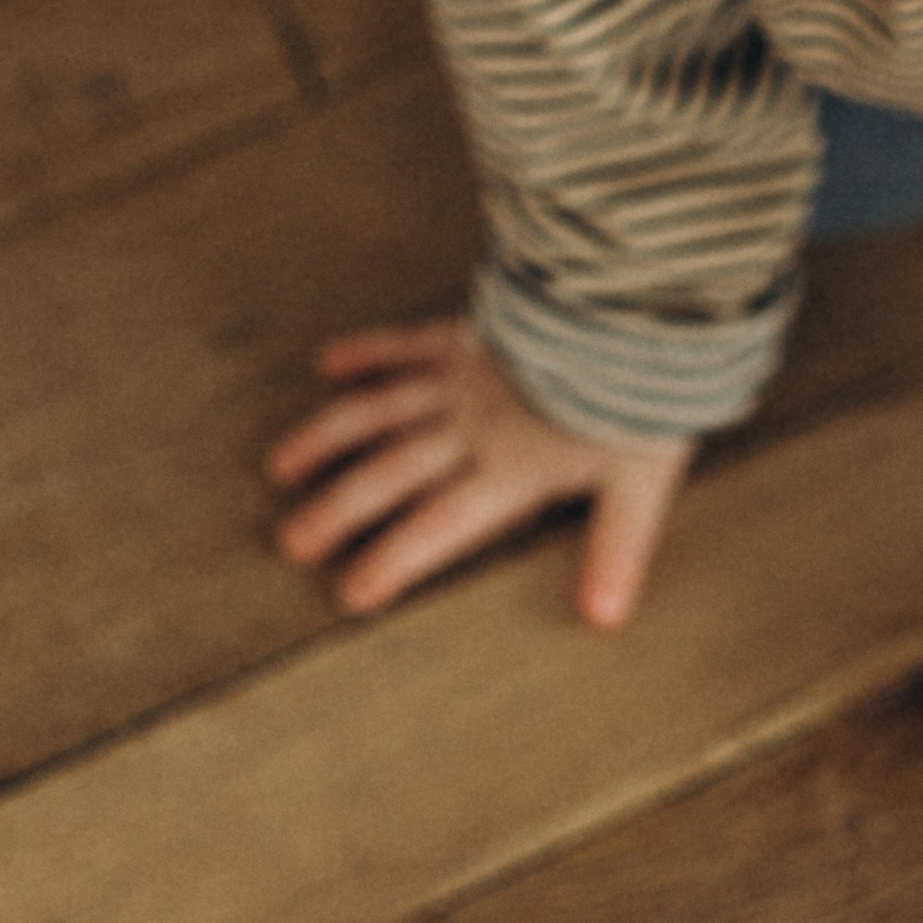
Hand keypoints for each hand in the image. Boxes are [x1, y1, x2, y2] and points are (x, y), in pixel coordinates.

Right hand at [265, 318, 684, 623]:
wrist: (630, 305)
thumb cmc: (639, 395)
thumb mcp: (640, 479)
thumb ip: (616, 547)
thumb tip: (604, 618)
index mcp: (509, 470)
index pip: (438, 524)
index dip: (394, 559)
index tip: (351, 591)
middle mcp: (470, 428)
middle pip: (390, 474)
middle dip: (338, 511)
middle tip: (291, 541)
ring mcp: (460, 378)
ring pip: (378, 412)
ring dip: (328, 439)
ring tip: (282, 467)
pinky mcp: (465, 335)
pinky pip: (404, 344)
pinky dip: (366, 352)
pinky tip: (329, 361)